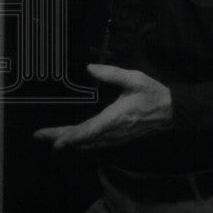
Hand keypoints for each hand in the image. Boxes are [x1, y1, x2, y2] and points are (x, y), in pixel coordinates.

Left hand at [34, 65, 172, 150]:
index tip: (55, 142)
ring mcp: (116, 138)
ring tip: (49, 138)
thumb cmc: (153, 93)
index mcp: (115, 118)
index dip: (71, 137)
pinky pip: (95, 144)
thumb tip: (90, 68)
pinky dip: (80, 143)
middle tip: (39, 136)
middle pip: (83, 140)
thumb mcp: (135, 79)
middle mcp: (113, 132)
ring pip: (88, 144)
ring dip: (68, 141)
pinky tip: (71, 140)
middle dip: (60, 138)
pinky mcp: (118, 138)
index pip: (89, 131)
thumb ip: (112, 74)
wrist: (173, 111)